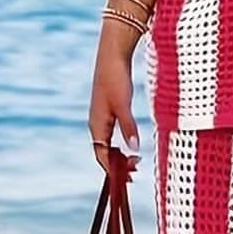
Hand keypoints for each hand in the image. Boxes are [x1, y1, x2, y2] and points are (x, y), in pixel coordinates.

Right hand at [88, 40, 140, 173]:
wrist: (112, 56)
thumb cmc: (116, 79)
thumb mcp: (124, 105)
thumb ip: (129, 127)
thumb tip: (133, 149)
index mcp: (97, 125)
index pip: (102, 155)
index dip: (114, 169)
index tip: (129, 177)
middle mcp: (96, 124)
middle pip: (104, 152)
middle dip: (118, 165)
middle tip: (136, 171)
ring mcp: (101, 117)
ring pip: (107, 144)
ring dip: (119, 155)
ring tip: (135, 162)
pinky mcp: (108, 111)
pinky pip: (111, 134)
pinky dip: (120, 143)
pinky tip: (130, 145)